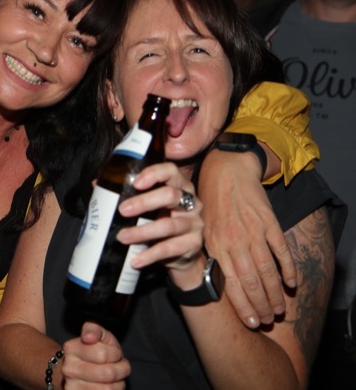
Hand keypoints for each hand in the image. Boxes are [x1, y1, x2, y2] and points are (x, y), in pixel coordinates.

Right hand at [61, 322, 128, 388]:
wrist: (76, 372)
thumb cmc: (92, 352)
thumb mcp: (96, 335)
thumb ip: (95, 329)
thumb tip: (88, 337)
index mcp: (71, 349)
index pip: (103, 354)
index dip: (115, 354)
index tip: (114, 353)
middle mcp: (68, 369)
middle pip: (107, 373)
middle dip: (121, 370)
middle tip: (120, 366)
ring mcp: (72, 387)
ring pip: (108, 389)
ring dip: (118, 383)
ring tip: (114, 377)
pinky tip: (107, 386)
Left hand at [116, 162, 203, 271]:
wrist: (181, 253)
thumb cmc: (160, 221)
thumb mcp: (148, 206)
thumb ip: (127, 194)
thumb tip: (97, 184)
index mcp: (179, 185)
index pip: (171, 171)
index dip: (154, 174)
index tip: (135, 183)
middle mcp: (191, 201)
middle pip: (170, 195)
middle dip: (143, 202)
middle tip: (122, 211)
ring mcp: (194, 223)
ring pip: (168, 225)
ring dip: (142, 232)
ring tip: (122, 237)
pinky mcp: (194, 243)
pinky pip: (170, 248)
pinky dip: (150, 255)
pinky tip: (136, 260)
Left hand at [198, 149, 294, 327]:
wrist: (226, 171)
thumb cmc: (210, 201)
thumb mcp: (201, 228)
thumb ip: (208, 252)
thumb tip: (211, 281)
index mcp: (214, 245)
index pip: (230, 284)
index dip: (242, 306)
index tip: (251, 322)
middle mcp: (234, 241)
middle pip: (251, 282)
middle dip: (261, 305)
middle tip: (268, 321)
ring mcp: (253, 232)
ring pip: (267, 271)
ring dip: (275, 293)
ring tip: (279, 309)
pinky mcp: (269, 223)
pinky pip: (281, 251)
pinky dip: (288, 269)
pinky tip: (292, 283)